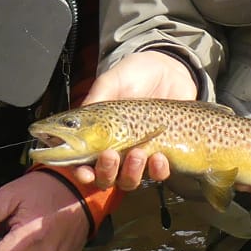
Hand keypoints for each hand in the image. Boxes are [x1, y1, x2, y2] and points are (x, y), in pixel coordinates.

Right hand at [73, 51, 197, 192]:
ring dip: (130, 173)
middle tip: (110, 155)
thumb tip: (80, 113)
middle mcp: (115, 150)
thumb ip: (97, 95)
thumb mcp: (113, 80)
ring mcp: (138, 155)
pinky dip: (157, 170)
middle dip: (105, 172)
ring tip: (137, 153)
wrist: (169, 70)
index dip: (80, 172)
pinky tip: (159, 156)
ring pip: (129, 180)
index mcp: (97, 135)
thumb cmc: (135, 74)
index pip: (83, 161)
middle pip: (104, 177)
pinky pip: (158, 173)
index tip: (84, 172)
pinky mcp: (162, 155)